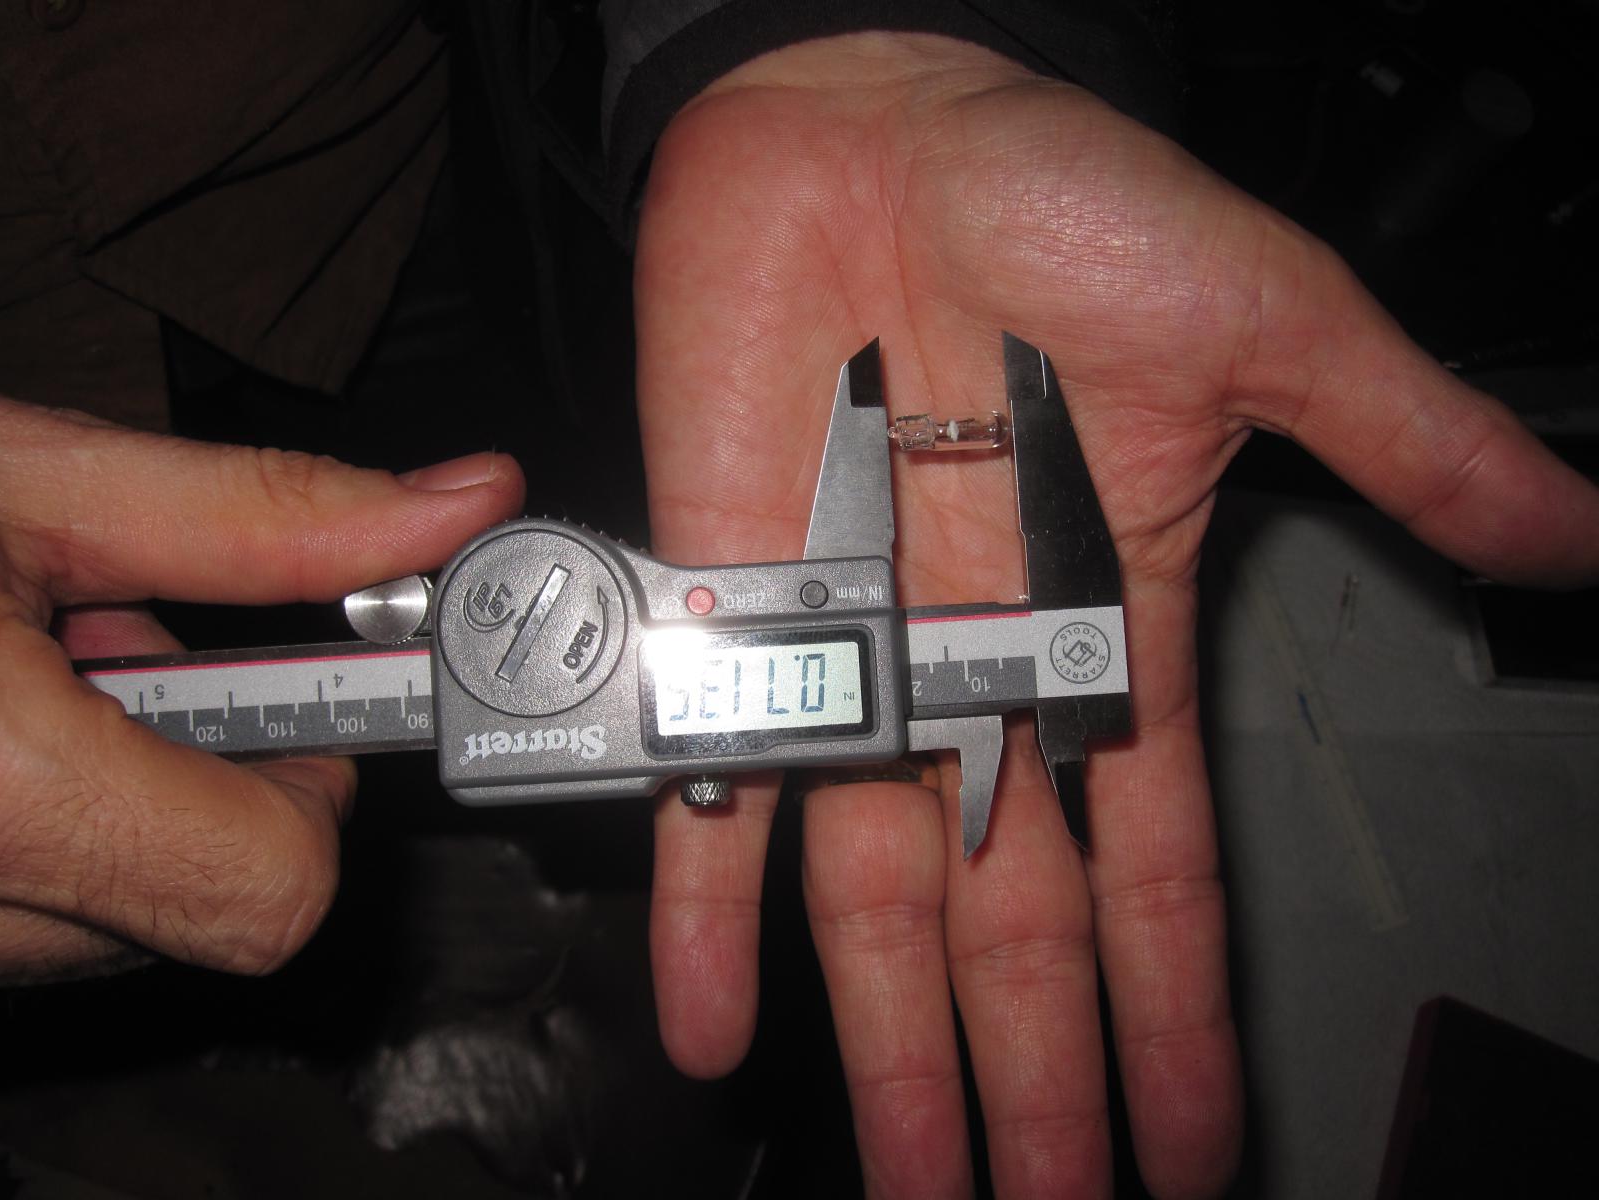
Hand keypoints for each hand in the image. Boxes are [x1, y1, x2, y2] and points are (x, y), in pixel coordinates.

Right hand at [0, 400, 522, 981]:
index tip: (303, 696)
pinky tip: (12, 727)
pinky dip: (61, 828)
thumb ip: (260, 514)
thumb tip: (458, 508)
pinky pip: (38, 917)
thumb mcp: (32, 481)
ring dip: (129, 803)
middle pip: (210, 908)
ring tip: (48, 676)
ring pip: (119, 920)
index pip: (278, 888)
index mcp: (6, 800)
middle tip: (139, 656)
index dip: (318, 786)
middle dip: (218, 779)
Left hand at [631, 33, 1598, 1197]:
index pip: (1157, 871)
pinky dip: (707, 906)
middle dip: (1037, 1082)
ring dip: (897, 1051)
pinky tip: (709, 1027)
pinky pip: (716, 787)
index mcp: (1112, 628)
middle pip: (1019, 933)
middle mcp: (980, 677)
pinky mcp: (735, 613)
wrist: (877, 117)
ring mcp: (853, 658)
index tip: (1192, 1135)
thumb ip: (1408, 448)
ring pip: (878, 906)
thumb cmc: (1065, 195)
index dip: (1173, 1009)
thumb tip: (1576, 535)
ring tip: (920, 1181)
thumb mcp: (1270, 328)